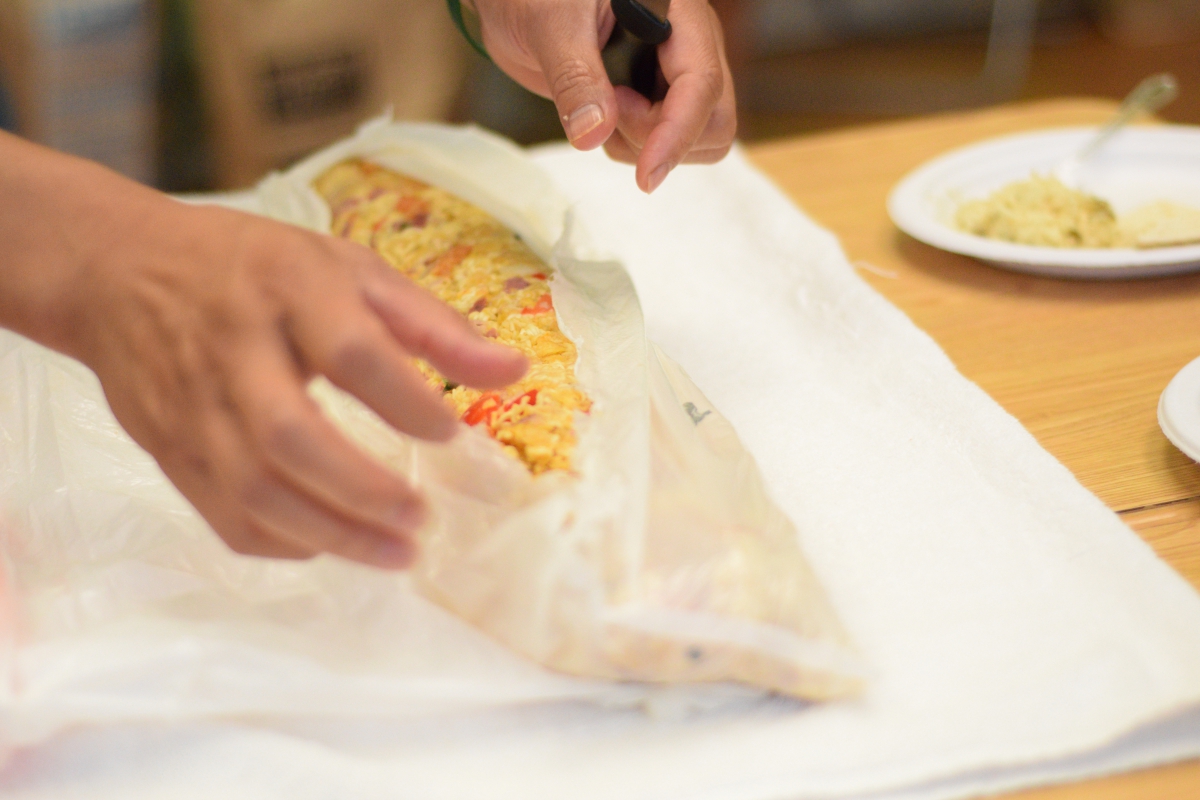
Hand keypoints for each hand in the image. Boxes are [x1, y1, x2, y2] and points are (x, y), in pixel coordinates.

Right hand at [61, 194, 526, 569]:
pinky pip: (224, 514)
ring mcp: (192, 406)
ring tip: (397, 553)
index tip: (451, 434)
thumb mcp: (348, 270)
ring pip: (253, 490)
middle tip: (421, 517)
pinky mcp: (169, 449)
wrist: (119, 272)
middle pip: (289, 436)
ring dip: (332, 534)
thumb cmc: (255, 268)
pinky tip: (331, 544)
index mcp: (287, 287)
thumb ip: (432, 325)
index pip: (350, 352)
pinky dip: (282, 542)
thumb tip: (513, 372)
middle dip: (363, 490)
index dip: (406, 401)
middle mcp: (234, 348)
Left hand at [472, 0, 735, 192]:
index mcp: (677, 10)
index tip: (647, 175)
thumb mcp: (550, 27)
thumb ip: (574, 78)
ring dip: (645, 147)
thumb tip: (594, 133)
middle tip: (608, 114)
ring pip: (698, 141)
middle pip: (716, 120)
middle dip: (662, 139)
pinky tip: (601, 117)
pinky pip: (669, 145)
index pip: (702, 81)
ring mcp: (678, 74)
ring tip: (599, 110)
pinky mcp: (660, 99)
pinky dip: (634, 149)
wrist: (519, 7)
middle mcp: (691, 42)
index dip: (678, 133)